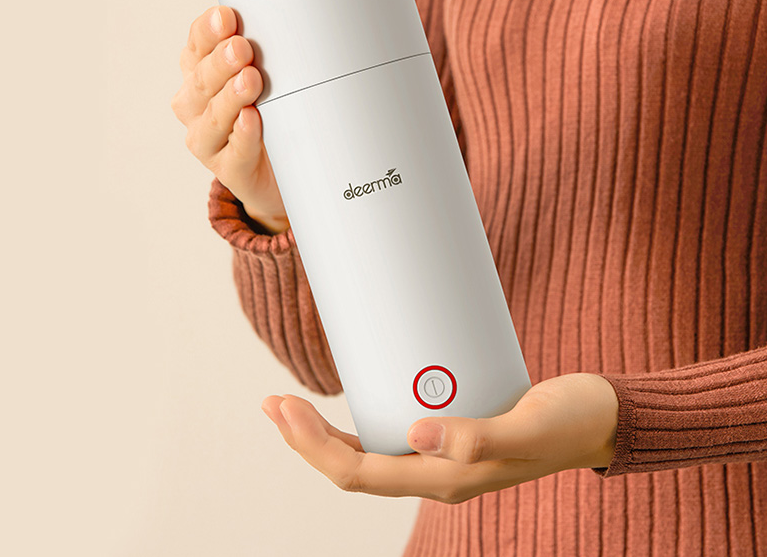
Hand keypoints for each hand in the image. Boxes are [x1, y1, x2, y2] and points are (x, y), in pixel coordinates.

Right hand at [171, 5, 288, 234]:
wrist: (280, 172)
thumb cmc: (272, 115)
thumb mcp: (270, 76)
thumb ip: (272, 50)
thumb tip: (299, 19)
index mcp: (201, 72)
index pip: (197, 45)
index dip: (208, 31)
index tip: (227, 17)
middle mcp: (195, 104)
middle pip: (201, 79)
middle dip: (221, 62)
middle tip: (242, 48)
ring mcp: (208, 138)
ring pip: (213, 116)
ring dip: (231, 96)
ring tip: (250, 80)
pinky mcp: (227, 169)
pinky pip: (234, 151)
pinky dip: (243, 134)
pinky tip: (251, 119)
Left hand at [260, 372, 618, 502]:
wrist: (605, 418)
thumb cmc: (572, 420)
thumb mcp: (532, 424)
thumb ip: (480, 436)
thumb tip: (415, 434)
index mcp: (446, 481)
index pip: (360, 473)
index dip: (313, 446)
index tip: (283, 407)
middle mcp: (436, 473)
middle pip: (353, 467)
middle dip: (305, 437)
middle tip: (271, 401)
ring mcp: (441, 456)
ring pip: (366, 454)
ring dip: (323, 432)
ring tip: (289, 402)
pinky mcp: (450, 435)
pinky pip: (390, 434)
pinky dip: (357, 419)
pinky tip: (348, 395)